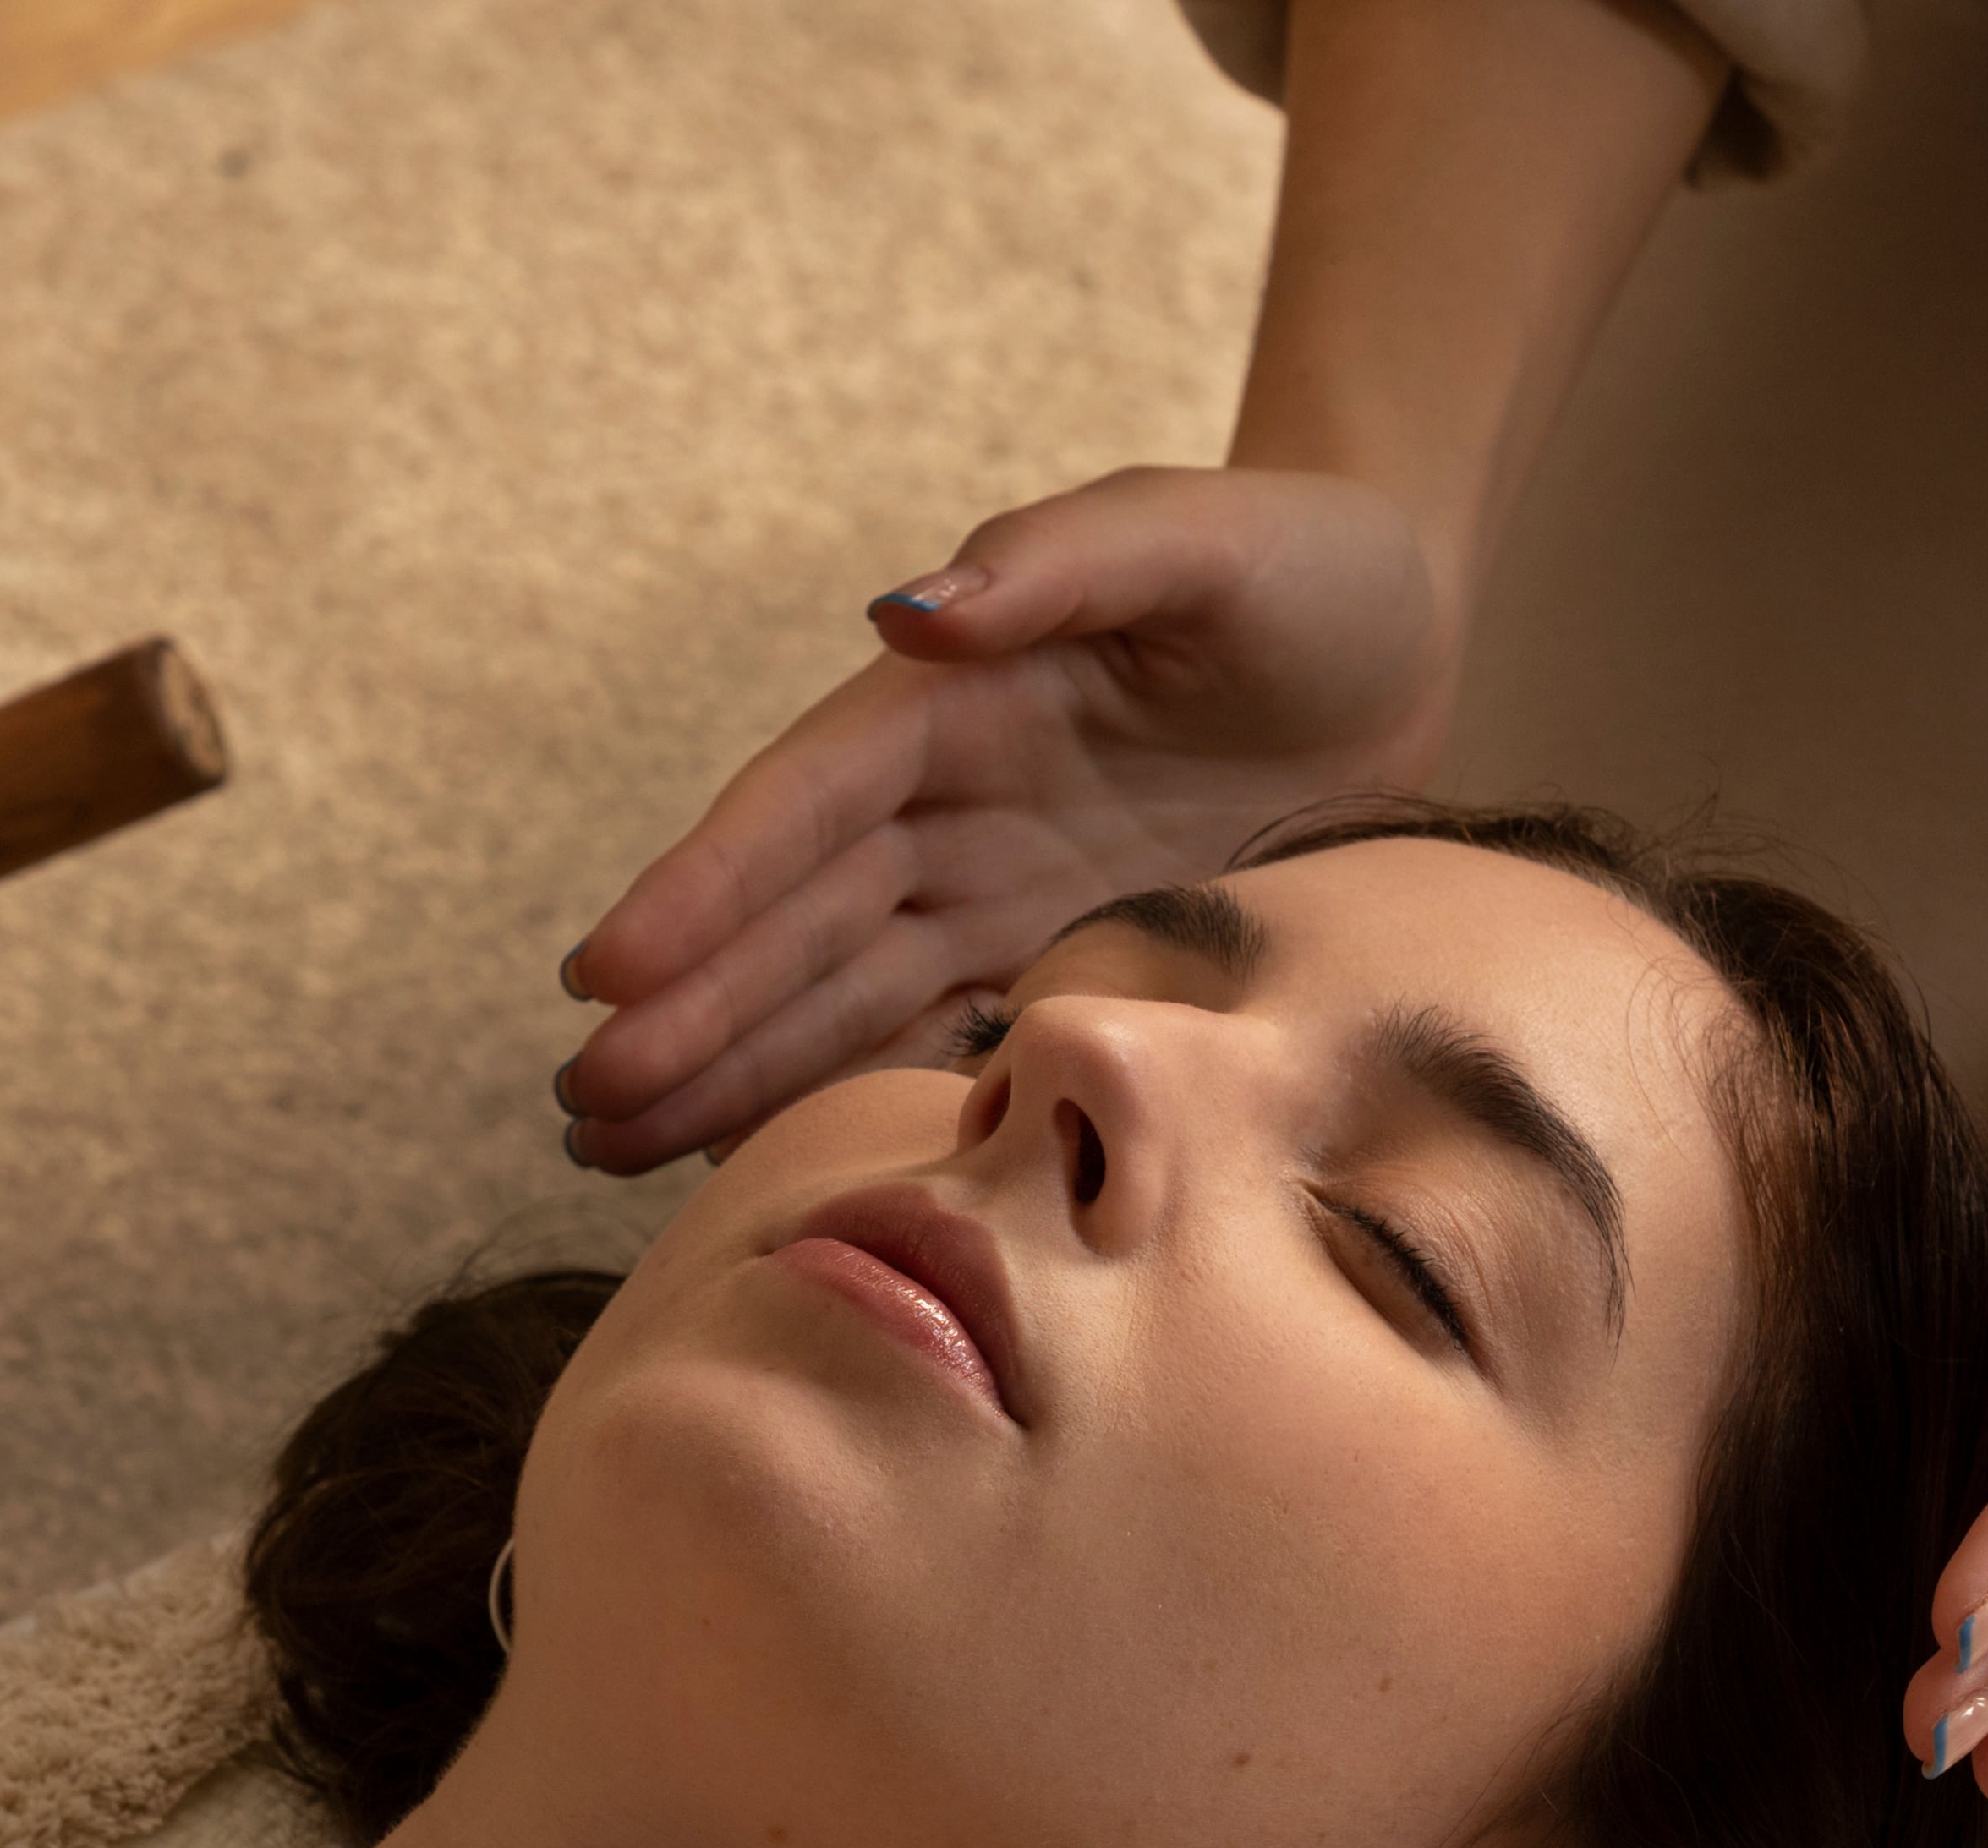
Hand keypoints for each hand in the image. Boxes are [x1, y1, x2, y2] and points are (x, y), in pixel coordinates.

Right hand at [554, 466, 1455, 1170]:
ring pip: (838, 996)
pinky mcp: (1059, 955)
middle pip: (795, 921)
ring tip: (611, 1150)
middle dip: (689, 1013)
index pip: (803, 807)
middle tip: (583, 1106)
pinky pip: (942, 1041)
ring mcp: (995, 888)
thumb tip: (907, 618)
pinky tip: (771, 1170)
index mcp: (955, 699)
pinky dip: (858, 1101)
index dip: (704, 889)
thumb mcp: (1200, 537)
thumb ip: (1061, 561)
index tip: (607, 972)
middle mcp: (950, 801)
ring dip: (731, 1072)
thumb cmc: (1307, 566)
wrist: (1404, 637)